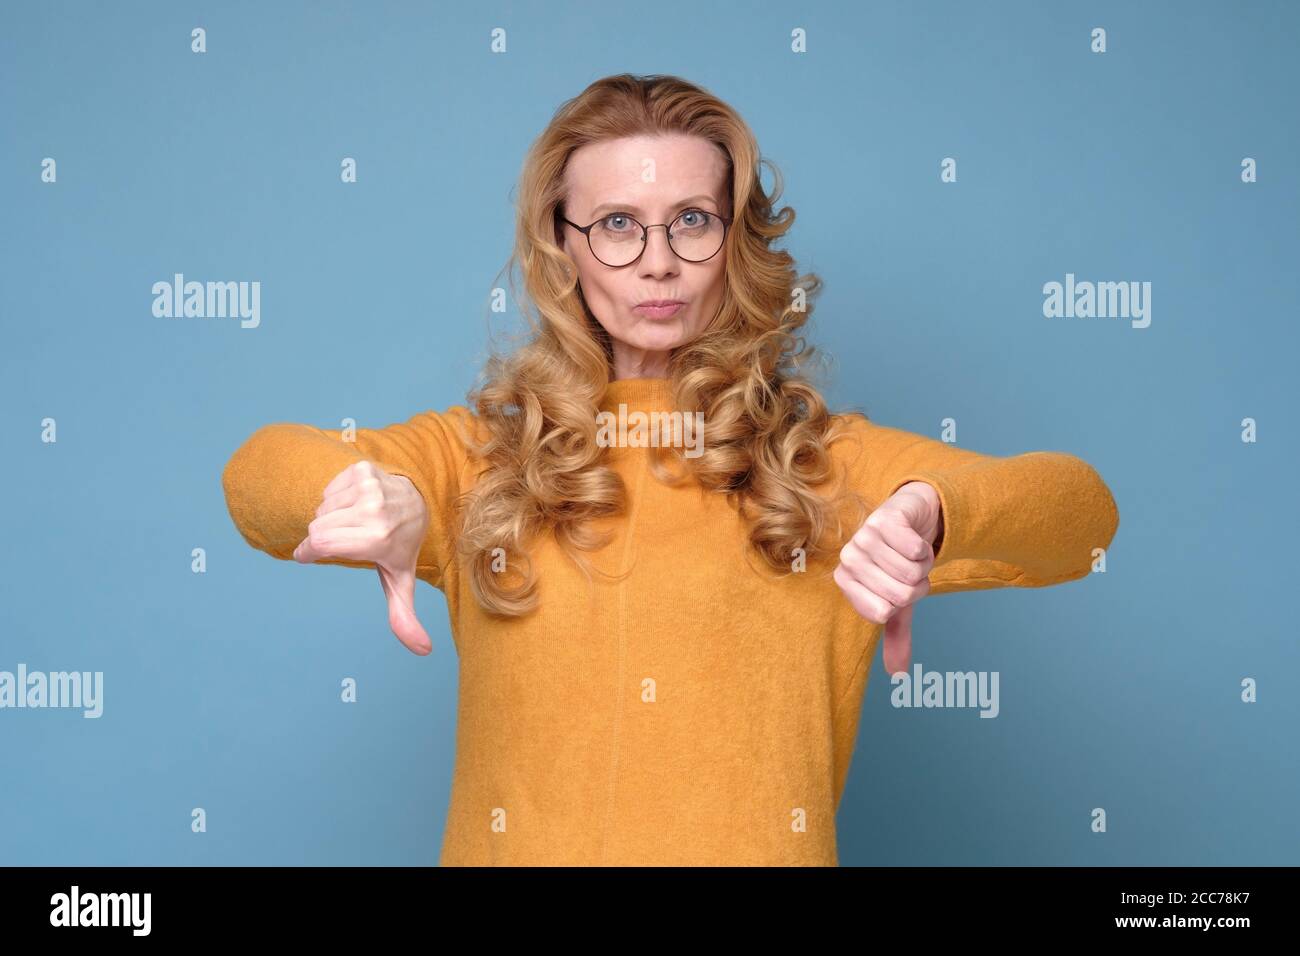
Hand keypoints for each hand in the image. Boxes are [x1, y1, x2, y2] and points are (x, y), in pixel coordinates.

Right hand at [292, 460, 432, 655]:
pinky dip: (335, 499)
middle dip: (323, 537)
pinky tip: (358, 503)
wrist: (418, 502)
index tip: (308, 556)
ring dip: (330, 517)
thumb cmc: (401, 545)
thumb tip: (424, 651)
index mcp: (377, 538)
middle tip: (347, 539)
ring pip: (321, 508)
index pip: (320, 543)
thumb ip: (404, 618)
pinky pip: (328, 489)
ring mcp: (369, 485)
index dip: (307, 552)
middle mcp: (374, 508)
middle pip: (317, 527)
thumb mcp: (400, 581)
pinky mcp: (363, 469)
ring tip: (356, 521)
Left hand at [833, 481, 942, 676]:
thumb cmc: (900, 562)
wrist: (912, 518)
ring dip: (922, 564)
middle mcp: (849, 559)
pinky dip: (924, 548)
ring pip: (911, 572)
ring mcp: (863, 537)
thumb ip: (895, 636)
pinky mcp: (883, 519)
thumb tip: (898, 675)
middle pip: (900, 594)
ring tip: (910, 552)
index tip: (898, 587)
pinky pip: (914, 549)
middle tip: (907, 566)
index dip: (904, 602)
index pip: (883, 613)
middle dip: (916, 583)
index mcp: (846, 582)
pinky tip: (914, 537)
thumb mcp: (899, 601)